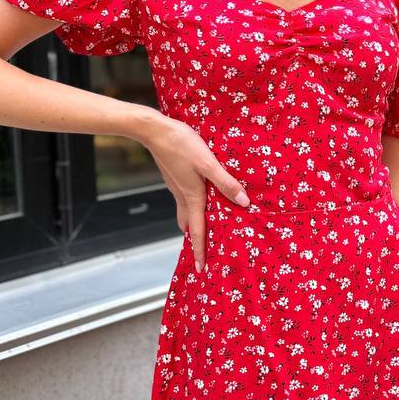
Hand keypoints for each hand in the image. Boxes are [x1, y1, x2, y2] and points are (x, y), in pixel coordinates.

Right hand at [143, 114, 250, 271]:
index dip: (201, 250)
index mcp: (192, 197)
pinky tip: (200, 195)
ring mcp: (176, 186)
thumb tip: (244, 202)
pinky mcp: (174, 176)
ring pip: (185, 210)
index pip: (197, 231)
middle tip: (204, 250)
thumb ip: (226, 183)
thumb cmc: (181, 144)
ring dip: (193, 221)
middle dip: (196, 238)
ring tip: (204, 225)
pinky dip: (192, 204)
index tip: (201, 268)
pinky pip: (184, 197)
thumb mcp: (208, 163)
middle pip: (189, 224)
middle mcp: (182, 196)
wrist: (154, 130)